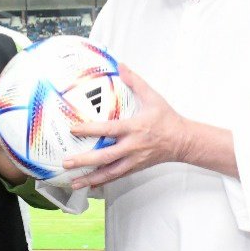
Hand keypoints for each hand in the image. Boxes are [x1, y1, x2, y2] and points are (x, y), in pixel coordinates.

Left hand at [63, 64, 188, 187]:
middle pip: (105, 156)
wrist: (183, 141)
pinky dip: (101, 182)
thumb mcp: (153, 97)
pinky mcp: (135, 168)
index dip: (90, 130)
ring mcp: (133, 160)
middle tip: (66, 162)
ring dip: (90, 178)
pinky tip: (88, 185)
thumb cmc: (166, 119)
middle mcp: (132, 147)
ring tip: (72, 183)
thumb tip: (120, 66)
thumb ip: (135, 82)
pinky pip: (116, 177)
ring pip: (109, 172)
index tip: (73, 129)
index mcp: (135, 128)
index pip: (109, 130)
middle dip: (85, 160)